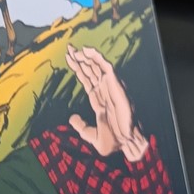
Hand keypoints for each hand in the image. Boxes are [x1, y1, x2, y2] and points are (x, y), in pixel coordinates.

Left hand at [65, 45, 148, 161]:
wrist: (125, 144)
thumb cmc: (113, 141)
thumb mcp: (90, 135)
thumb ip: (80, 126)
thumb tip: (71, 118)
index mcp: (98, 99)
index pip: (87, 79)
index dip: (78, 68)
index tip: (68, 58)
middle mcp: (104, 91)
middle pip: (91, 70)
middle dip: (79, 59)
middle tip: (68, 48)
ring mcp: (110, 88)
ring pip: (97, 67)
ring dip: (86, 56)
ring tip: (74, 50)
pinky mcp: (116, 86)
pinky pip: (107, 68)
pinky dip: (97, 58)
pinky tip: (87, 51)